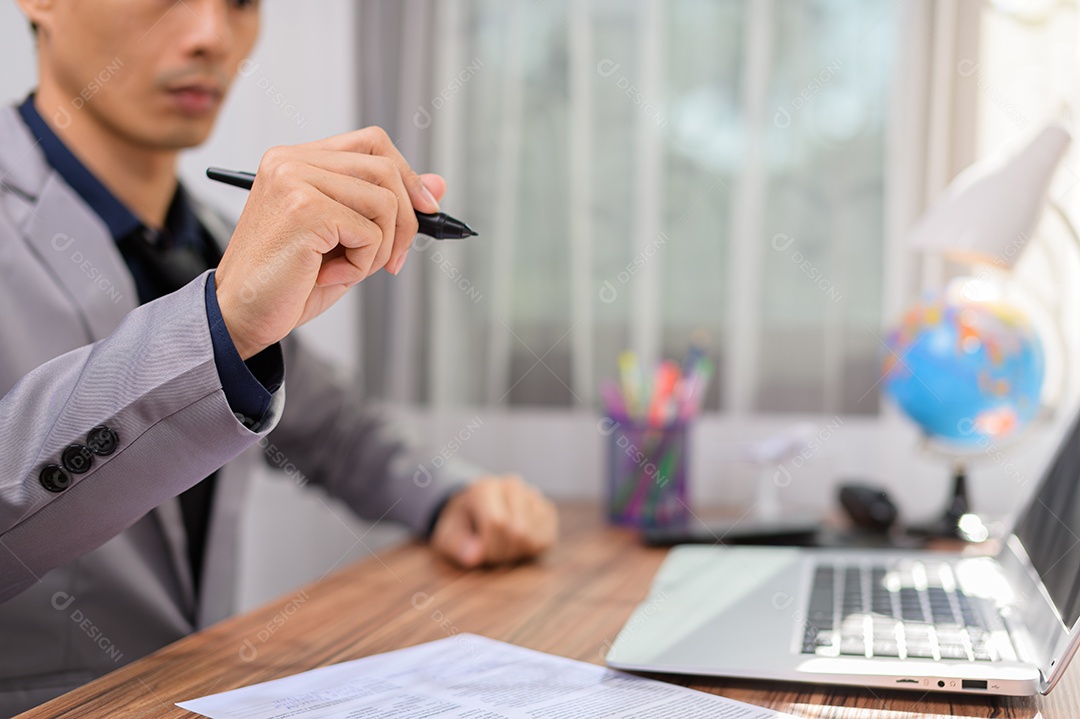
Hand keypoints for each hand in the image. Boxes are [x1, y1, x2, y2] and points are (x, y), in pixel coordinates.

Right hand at [214, 127, 445, 358]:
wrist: (239, 315)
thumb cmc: (288, 281)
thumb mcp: (348, 240)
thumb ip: (387, 208)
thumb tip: (438, 185)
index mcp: (296, 159)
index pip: (372, 143)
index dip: (408, 175)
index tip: (425, 209)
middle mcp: (291, 160)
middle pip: (385, 168)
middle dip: (404, 221)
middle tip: (391, 262)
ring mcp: (295, 180)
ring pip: (385, 201)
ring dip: (380, 249)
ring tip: (346, 269)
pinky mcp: (305, 208)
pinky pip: (370, 232)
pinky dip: (361, 264)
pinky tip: (328, 275)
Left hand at [430, 476, 558, 567]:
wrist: (475, 511)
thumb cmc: (461, 525)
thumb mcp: (448, 535)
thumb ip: (458, 545)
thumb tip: (473, 557)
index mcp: (484, 487)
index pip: (497, 523)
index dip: (488, 547)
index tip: (476, 553)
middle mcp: (512, 485)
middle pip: (518, 532)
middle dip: (501, 553)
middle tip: (488, 552)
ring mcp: (533, 496)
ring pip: (533, 538)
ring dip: (515, 553)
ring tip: (501, 546)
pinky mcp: (547, 510)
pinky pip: (546, 540)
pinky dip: (530, 550)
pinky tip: (516, 543)